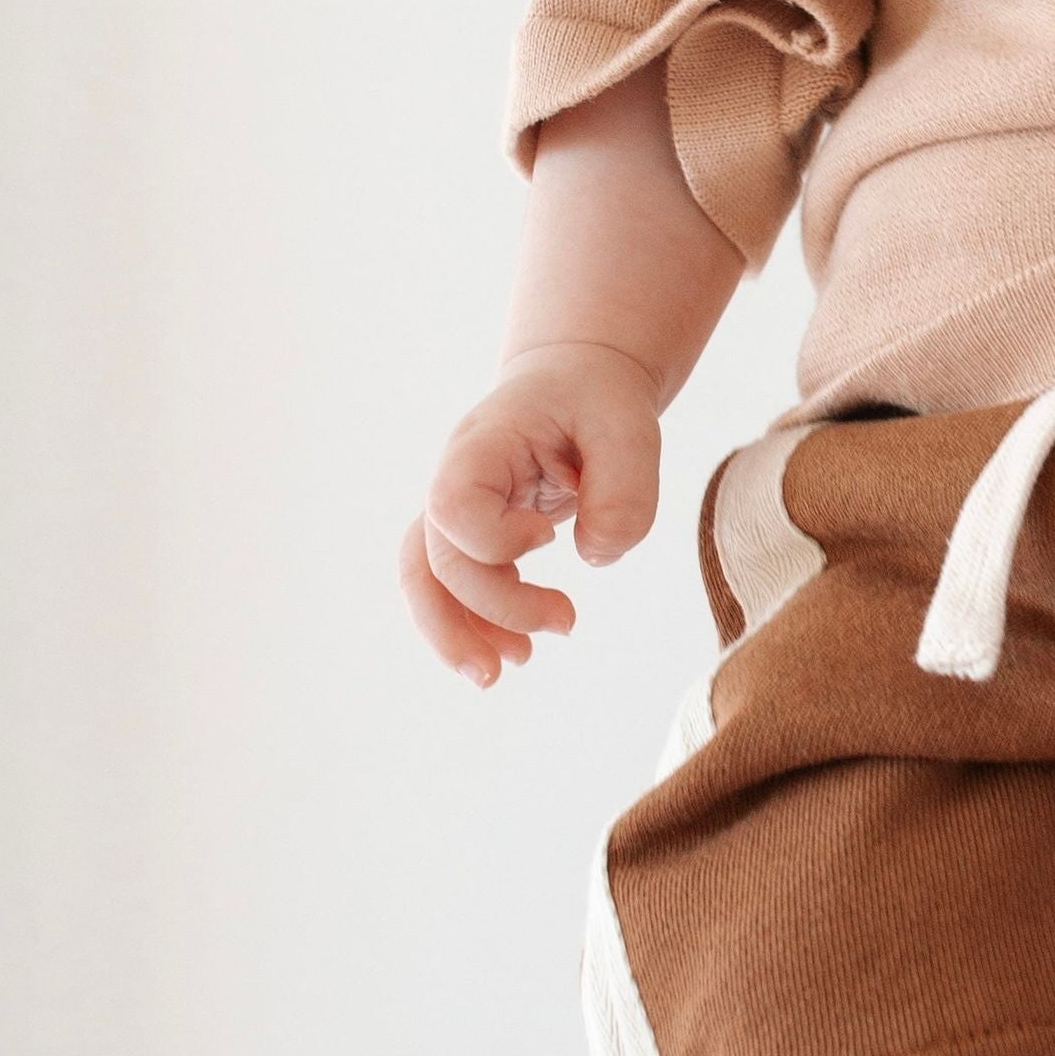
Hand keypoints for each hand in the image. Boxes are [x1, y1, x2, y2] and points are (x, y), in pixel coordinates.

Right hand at [400, 339, 667, 683]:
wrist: (577, 379)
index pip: (454, 508)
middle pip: (440, 559)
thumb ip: (624, 491)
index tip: (551, 534)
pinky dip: (476, 623)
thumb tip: (594, 557)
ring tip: (498, 676)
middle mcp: (455, 480)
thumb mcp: (629, 427)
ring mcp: (458, 508)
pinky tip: (513, 652)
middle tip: (566, 624)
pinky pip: (453, 584)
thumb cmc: (599, 399)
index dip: (498, 538)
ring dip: (454, 633)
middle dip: (495, 607)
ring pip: (425, 578)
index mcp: (481, 447)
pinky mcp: (476, 532)